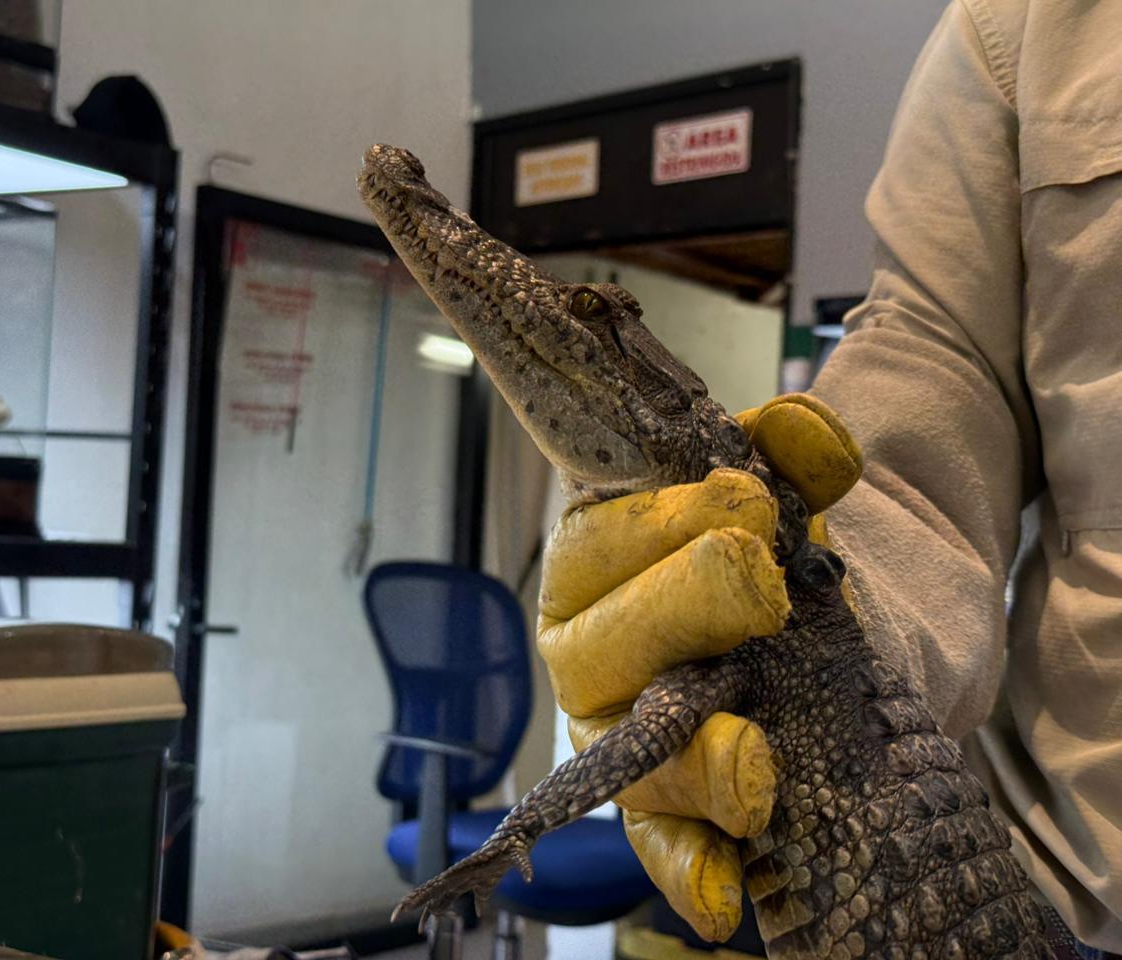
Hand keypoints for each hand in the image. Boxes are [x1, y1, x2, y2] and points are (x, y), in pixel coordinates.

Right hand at [535, 394, 860, 939]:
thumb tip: (804, 429)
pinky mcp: (663, 813)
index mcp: (594, 565)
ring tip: (753, 758)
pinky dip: (692, 872)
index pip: (596, 542)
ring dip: (695, 760)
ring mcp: (620, 739)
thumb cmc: (772, 556)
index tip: (747, 501)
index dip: (662, 522)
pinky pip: (663, 848)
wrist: (820, 632)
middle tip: (758, 582)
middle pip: (606, 644)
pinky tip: (727, 901)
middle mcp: (590, 654)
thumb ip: (791, 454)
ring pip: (633, 757)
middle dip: (683, 610)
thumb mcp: (788, 499)